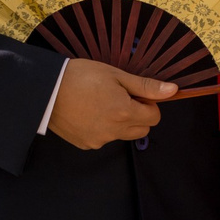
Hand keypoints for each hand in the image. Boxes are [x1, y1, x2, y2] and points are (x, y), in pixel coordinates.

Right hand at [47, 58, 173, 149]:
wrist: (46, 90)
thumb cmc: (81, 76)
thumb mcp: (116, 75)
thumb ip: (145, 86)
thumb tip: (173, 91)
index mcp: (125, 113)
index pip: (155, 117)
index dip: (148, 104)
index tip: (133, 93)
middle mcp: (114, 132)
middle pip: (142, 129)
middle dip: (137, 115)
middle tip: (119, 97)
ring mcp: (99, 141)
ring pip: (123, 135)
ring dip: (120, 122)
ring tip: (101, 103)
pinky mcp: (86, 144)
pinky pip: (104, 138)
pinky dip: (103, 128)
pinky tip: (88, 113)